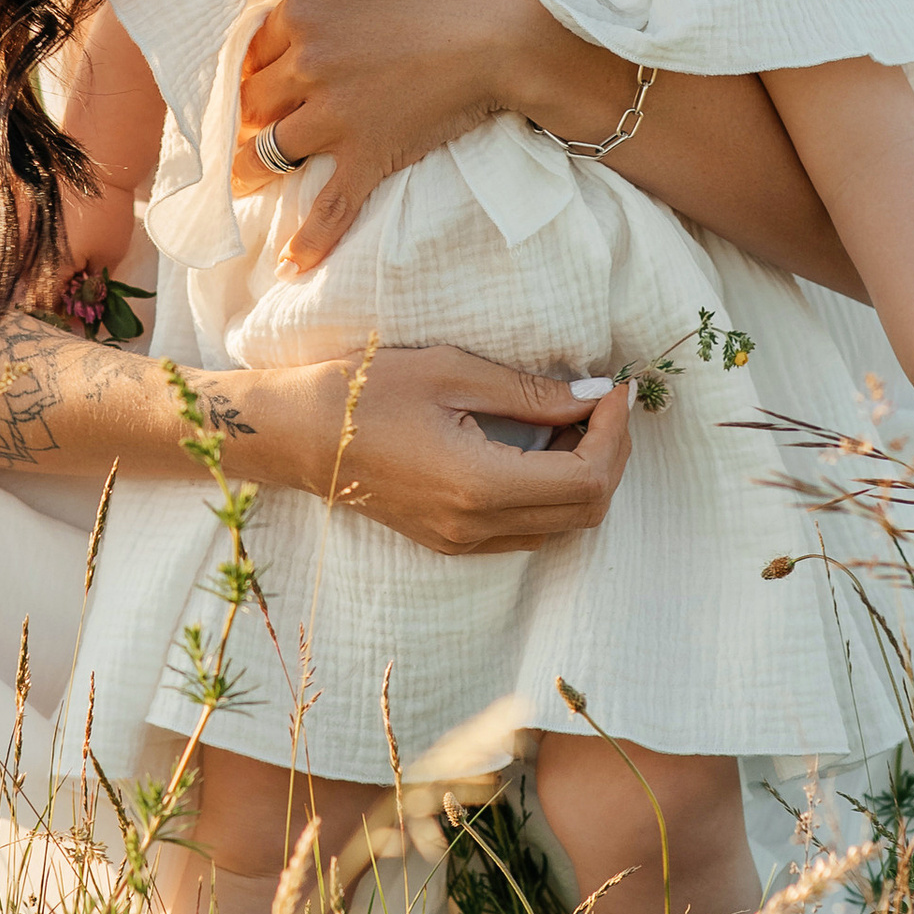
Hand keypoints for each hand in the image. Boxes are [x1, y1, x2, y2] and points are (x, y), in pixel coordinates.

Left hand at [239, 0, 564, 269]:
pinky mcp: (372, 156)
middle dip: (247, 109)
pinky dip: (311, 240)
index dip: (258, 54)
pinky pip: (333, 207)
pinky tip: (291, 265)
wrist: (513, 25)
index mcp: (302, 14)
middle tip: (247, 120)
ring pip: (272, 151)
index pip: (257, 42)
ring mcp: (336, 120)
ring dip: (252, 167)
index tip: (261, 65)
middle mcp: (307, 70)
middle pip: (255, 98)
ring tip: (245, 180)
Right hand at [289, 345, 632, 554]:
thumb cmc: (365, 391)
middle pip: (586, 511)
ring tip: (572, 418)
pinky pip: (529, 528)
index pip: (587, 479)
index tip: (613, 388)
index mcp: (478, 485)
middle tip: (601, 401)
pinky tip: (540, 446)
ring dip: (584, 474)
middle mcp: (475, 526)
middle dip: (610, 453)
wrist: (298, 435)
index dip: (614, 433)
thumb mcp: (452, 372)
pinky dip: (552, 491)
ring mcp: (462, 541)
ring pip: (562, 525)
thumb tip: (594, 394)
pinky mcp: (451, 540)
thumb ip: (531, 391)